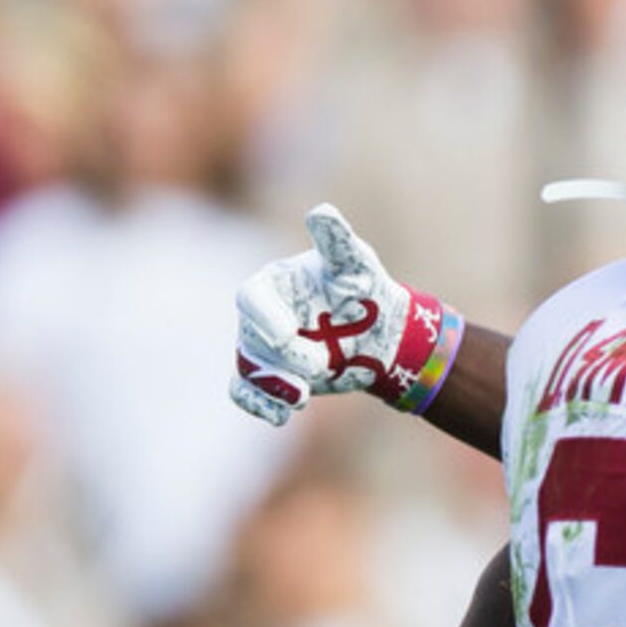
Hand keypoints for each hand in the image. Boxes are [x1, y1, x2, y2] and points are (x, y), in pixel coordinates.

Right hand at [230, 203, 461, 424]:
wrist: (378, 332)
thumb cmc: (364, 288)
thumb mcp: (355, 263)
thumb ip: (336, 240)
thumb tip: (321, 212)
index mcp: (273, 284)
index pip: (251, 298)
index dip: (264, 317)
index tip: (288, 333)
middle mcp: (260, 317)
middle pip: (252, 341)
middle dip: (283, 357)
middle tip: (321, 365)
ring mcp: (261, 348)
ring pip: (248, 371)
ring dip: (270, 387)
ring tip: (301, 397)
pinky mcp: (270, 377)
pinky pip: (247, 393)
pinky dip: (260, 405)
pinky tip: (283, 414)